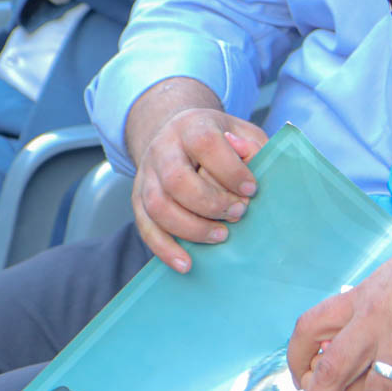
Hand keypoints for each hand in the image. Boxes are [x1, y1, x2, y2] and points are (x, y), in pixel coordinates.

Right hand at [132, 109, 267, 272]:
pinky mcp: (138, 198)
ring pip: (158, 206)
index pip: (205, 144)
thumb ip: (253, 146)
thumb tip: (247, 157)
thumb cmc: (220, 140)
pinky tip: (186, 263)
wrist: (178, 135)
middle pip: (176, 180)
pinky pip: (146, 226)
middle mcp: (164, 148)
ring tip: (220, 236)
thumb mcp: (242, 133)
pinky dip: (165, 248)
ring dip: (191, 228)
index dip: (230, 170)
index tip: (252, 189)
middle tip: (237, 214)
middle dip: (210, 203)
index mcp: (192, 126)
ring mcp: (147, 174)